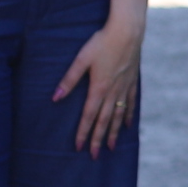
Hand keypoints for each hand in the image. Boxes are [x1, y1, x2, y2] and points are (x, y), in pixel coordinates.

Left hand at [54, 21, 144, 155]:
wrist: (128, 31)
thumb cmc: (102, 42)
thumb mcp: (81, 59)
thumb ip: (69, 79)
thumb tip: (55, 97)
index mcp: (98, 88)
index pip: (89, 116)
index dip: (83, 132)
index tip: (79, 147)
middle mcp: (112, 91)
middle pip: (104, 120)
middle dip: (98, 139)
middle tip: (95, 155)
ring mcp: (124, 87)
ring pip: (118, 115)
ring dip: (113, 132)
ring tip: (111, 147)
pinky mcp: (132, 81)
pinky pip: (131, 103)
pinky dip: (128, 116)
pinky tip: (127, 126)